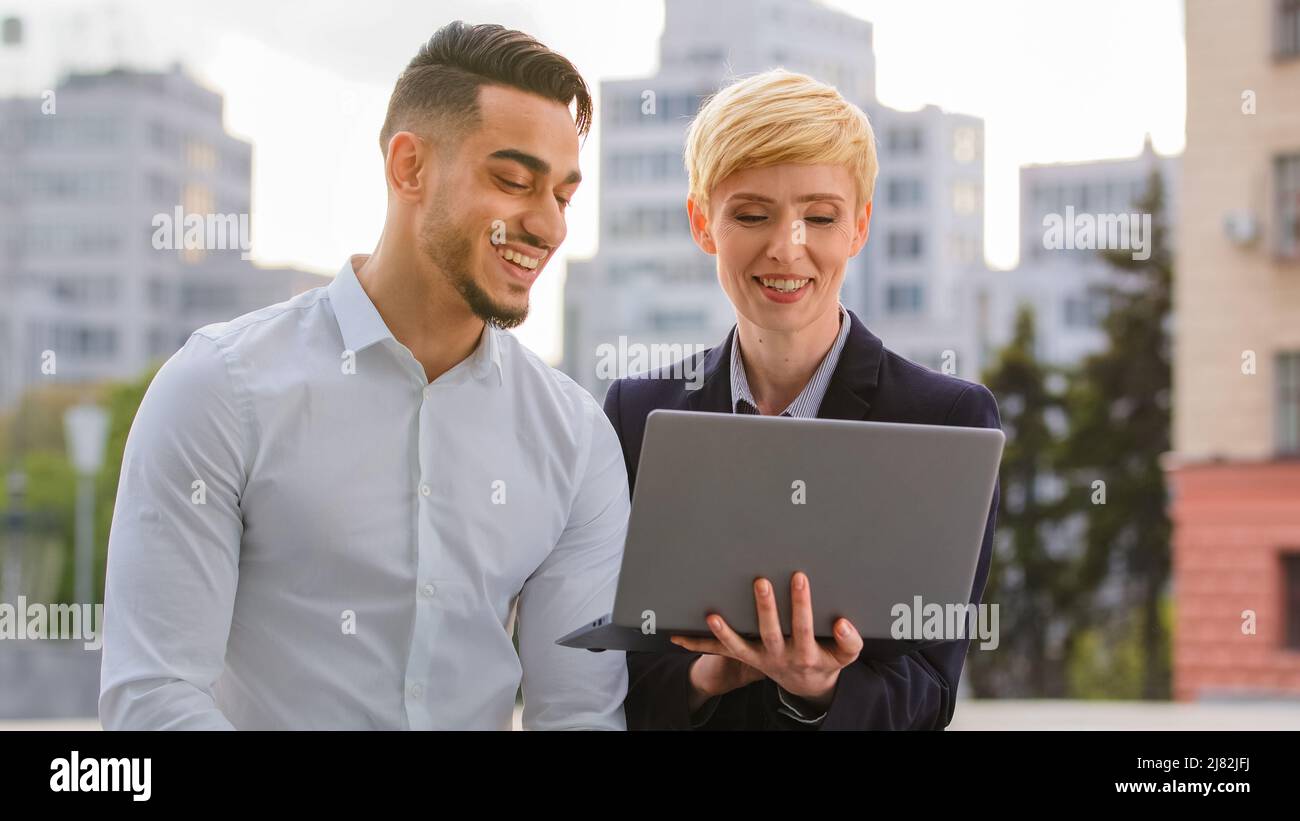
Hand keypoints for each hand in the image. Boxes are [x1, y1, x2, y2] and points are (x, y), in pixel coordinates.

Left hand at [671, 572, 861, 708]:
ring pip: (738, 646)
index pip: (803, 626)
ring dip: (725, 632)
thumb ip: (849, 641)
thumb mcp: (845, 656)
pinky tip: (679, 637)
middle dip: (765, 607)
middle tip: (760, 581)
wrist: (807, 683)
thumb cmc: (826, 659)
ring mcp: (758, 658)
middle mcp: (778, 656)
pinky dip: (699, 645)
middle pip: (770, 632)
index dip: (801, 604)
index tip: (799, 577)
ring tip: (712, 616)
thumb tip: (842, 623)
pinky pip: (720, 653)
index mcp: (805, 653)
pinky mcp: (743, 657)